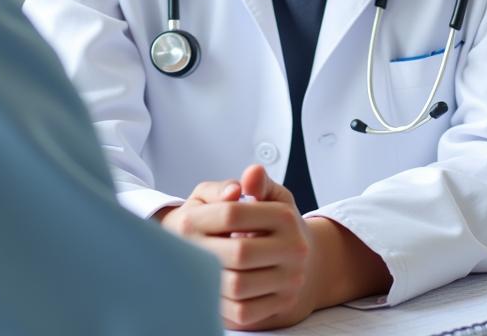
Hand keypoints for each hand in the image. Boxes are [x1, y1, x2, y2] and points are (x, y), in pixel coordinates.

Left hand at [159, 164, 315, 330]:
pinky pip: (243, 311)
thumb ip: (255, 182)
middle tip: (185, 248)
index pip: (233, 214)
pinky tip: (211, 286)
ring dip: (211, 277)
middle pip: (237, 252)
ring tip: (196, 265)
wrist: (301, 259)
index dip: (203, 217)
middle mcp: (294, 249)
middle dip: (204, 251)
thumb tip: (249, 174)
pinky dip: (222, 301)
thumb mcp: (268, 194)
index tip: (185, 220)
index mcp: (285, 216)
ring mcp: (289, 281)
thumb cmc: (273, 223)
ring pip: (238, 285)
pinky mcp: (280, 306)